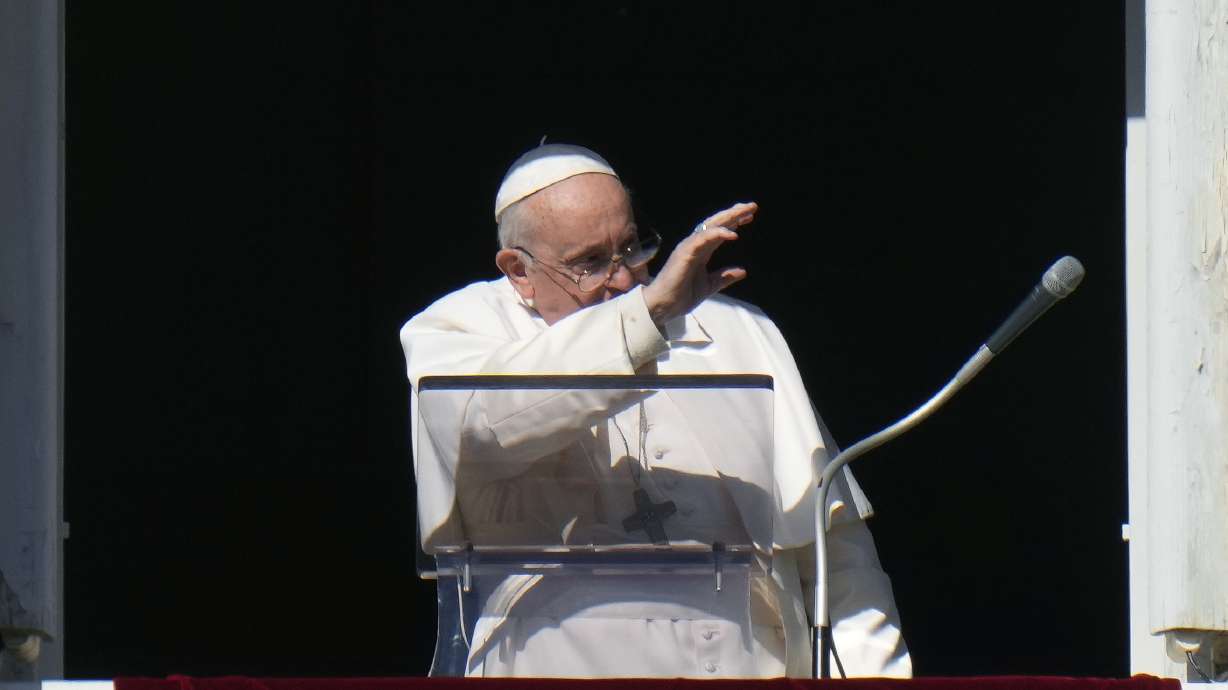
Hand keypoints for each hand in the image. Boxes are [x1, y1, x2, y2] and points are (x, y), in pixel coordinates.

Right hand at [642, 201, 757, 326]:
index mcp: (700, 251)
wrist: (663, 307)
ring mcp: (688, 247)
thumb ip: (724, 277)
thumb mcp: (709, 286)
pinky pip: (702, 239)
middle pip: (716, 223)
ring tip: (745, 212)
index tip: (750, 217)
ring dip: (729, 217)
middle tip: (752, 206)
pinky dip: (717, 234)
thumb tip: (743, 271)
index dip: (734, 222)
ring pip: (710, 226)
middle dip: (734, 213)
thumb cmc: (680, 296)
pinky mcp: (684, 253)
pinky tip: (732, 234)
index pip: (719, 231)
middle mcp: (694, 245)